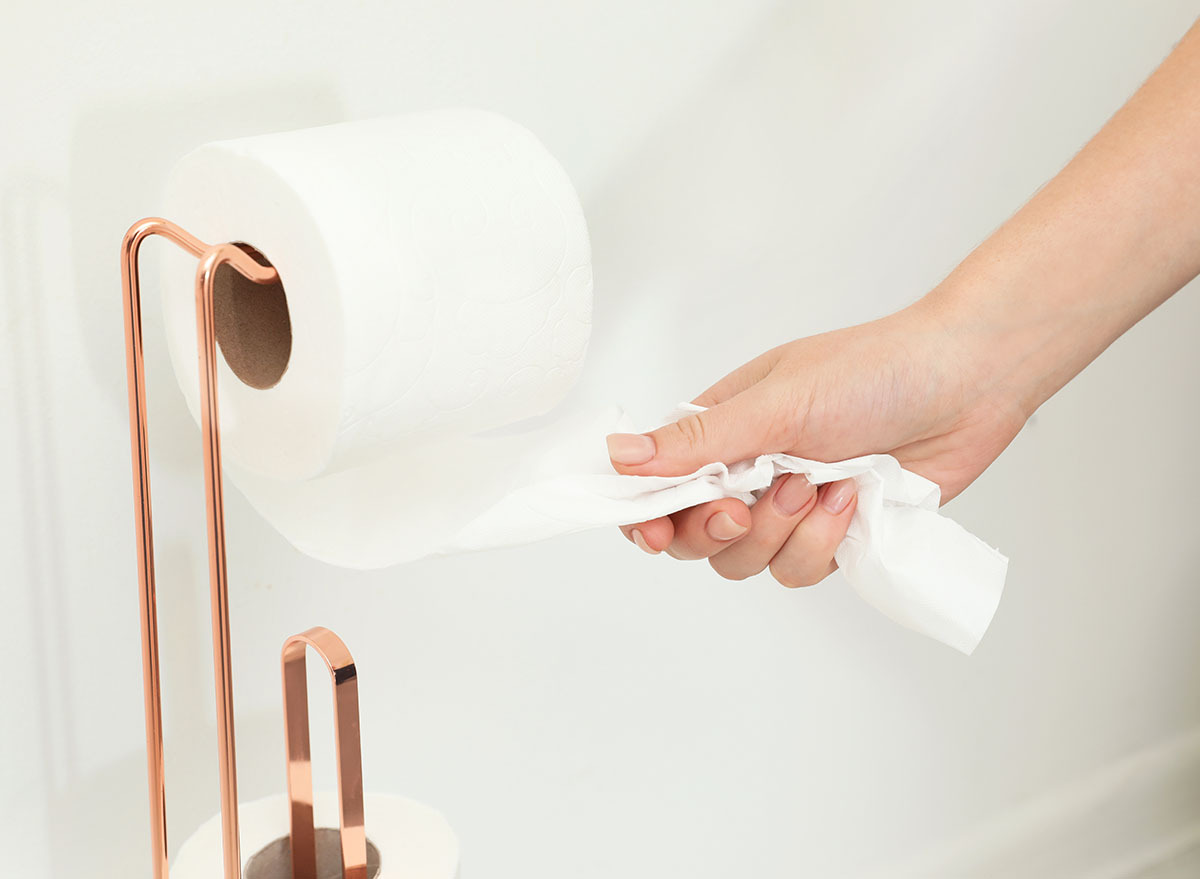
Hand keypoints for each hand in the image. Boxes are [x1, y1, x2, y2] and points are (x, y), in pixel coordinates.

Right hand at [608, 298, 1028, 587]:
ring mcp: (790, 508)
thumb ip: (698, 441)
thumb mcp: (776, 403)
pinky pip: (800, 571)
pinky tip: (850, 502)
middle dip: (715, 532)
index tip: (653, 531)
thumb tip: (616, 456)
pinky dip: (823, 544)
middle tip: (740, 512)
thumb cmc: (870, 371)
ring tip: (820, 487)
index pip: (657, 485)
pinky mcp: (833, 536)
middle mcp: (748, 472)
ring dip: (782, 534)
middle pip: (694, 537)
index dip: (646, 516)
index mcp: (720, 430)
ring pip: (747, 562)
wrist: (965, 384)